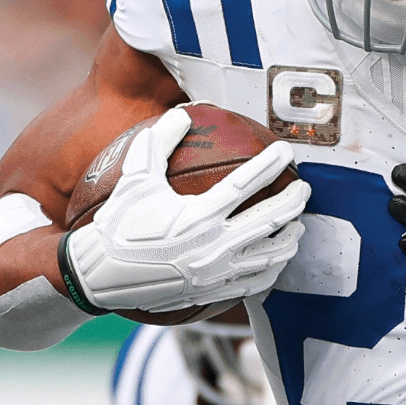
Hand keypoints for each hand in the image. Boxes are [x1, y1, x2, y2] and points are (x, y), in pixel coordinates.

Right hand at [65, 108, 308, 312]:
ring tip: (298, 225)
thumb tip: (184, 111)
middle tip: (305, 187)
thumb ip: (159, 142)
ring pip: (271, 254)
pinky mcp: (216, 293)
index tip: (287, 151)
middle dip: (295, 200)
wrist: (100, 275)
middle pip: (270, 220)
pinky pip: (258, 282)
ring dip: (290, 238)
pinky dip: (273, 268)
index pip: (246, 184)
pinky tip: (277, 259)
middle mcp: (213, 245)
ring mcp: (218, 273)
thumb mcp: (134, 179)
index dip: (270, 164)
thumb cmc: (118, 224)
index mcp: (197, 215)